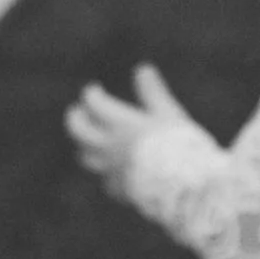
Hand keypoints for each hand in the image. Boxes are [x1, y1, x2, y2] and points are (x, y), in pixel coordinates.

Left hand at [65, 64, 199, 196]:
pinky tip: (114, 169)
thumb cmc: (179, 145)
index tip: (93, 90)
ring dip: (85, 146)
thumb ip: (153, 93)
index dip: (91, 95)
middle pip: (78, 131)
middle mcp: (109, 146)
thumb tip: (142, 68)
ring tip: (91, 141)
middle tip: (77, 112)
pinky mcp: (119, 189)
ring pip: (86, 157)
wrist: (184, 185)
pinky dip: (106, 172)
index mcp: (121, 124)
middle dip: (75, 119)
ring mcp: (111, 169)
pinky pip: (106, 180)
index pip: (94, 103)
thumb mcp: (169, 113)